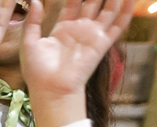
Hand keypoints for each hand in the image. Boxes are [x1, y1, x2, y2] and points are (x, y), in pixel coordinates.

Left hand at [21, 0, 133, 126]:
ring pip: (109, 10)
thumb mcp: (29, 43)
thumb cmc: (38, 71)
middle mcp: (80, 30)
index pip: (74, 3)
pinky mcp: (102, 43)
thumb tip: (35, 1)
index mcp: (63, 29)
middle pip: (93, 2)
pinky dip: (127, 10)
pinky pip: (119, 24)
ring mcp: (93, 36)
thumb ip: (32, 21)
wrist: (51, 89)